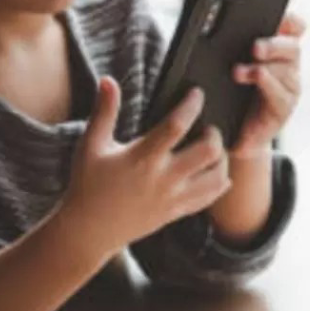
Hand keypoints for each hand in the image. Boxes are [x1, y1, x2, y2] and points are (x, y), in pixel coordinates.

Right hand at [61, 77, 230, 253]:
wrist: (88, 231)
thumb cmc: (87, 184)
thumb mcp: (91, 145)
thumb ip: (104, 112)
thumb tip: (108, 80)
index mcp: (142, 157)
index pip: (176, 125)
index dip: (191, 105)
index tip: (197, 94)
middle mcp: (162, 178)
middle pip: (207, 152)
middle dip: (215, 134)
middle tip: (208, 127)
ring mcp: (172, 198)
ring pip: (216, 177)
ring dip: (222, 159)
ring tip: (213, 149)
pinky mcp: (176, 213)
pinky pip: (209, 198)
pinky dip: (219, 183)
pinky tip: (216, 171)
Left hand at [231, 13, 304, 159]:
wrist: (230, 134)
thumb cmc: (228, 94)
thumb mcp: (228, 64)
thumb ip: (231, 45)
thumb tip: (211, 23)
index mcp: (277, 49)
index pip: (294, 27)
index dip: (290, 20)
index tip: (278, 15)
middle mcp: (288, 66)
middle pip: (292, 47)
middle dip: (274, 44)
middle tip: (254, 47)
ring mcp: (289, 88)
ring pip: (287, 69)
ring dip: (264, 66)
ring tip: (239, 71)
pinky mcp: (284, 109)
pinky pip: (281, 94)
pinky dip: (267, 84)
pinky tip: (254, 78)